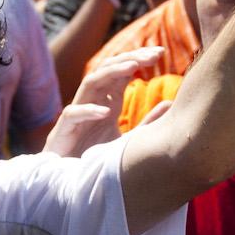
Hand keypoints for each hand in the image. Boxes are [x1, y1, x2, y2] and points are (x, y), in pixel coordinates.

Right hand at [46, 46, 163, 156]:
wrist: (71, 181)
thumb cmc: (97, 157)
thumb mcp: (129, 138)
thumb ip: (148, 123)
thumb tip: (171, 104)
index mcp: (107, 100)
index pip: (121, 71)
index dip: (139, 59)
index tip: (160, 53)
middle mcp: (93, 101)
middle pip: (108, 69)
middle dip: (130, 58)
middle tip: (154, 54)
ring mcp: (77, 113)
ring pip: (90, 83)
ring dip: (110, 73)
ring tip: (133, 67)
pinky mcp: (64, 130)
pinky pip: (72, 114)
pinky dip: (88, 110)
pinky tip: (105, 112)